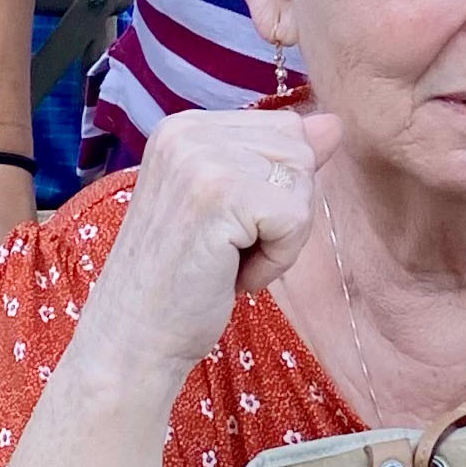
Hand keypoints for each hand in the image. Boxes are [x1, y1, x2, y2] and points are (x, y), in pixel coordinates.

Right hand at [80, 109, 344, 382]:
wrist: (131, 343)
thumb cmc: (182, 281)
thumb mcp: (232, 207)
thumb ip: (277, 160)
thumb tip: (334, 124)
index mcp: (186, 125)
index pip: (284, 129)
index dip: (276, 189)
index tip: (228, 227)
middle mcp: (188, 130)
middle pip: (298, 151)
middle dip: (283, 212)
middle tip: (228, 250)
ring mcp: (200, 158)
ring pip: (302, 182)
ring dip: (280, 238)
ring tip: (227, 262)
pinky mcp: (218, 194)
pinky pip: (295, 218)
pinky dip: (277, 260)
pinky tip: (232, 277)